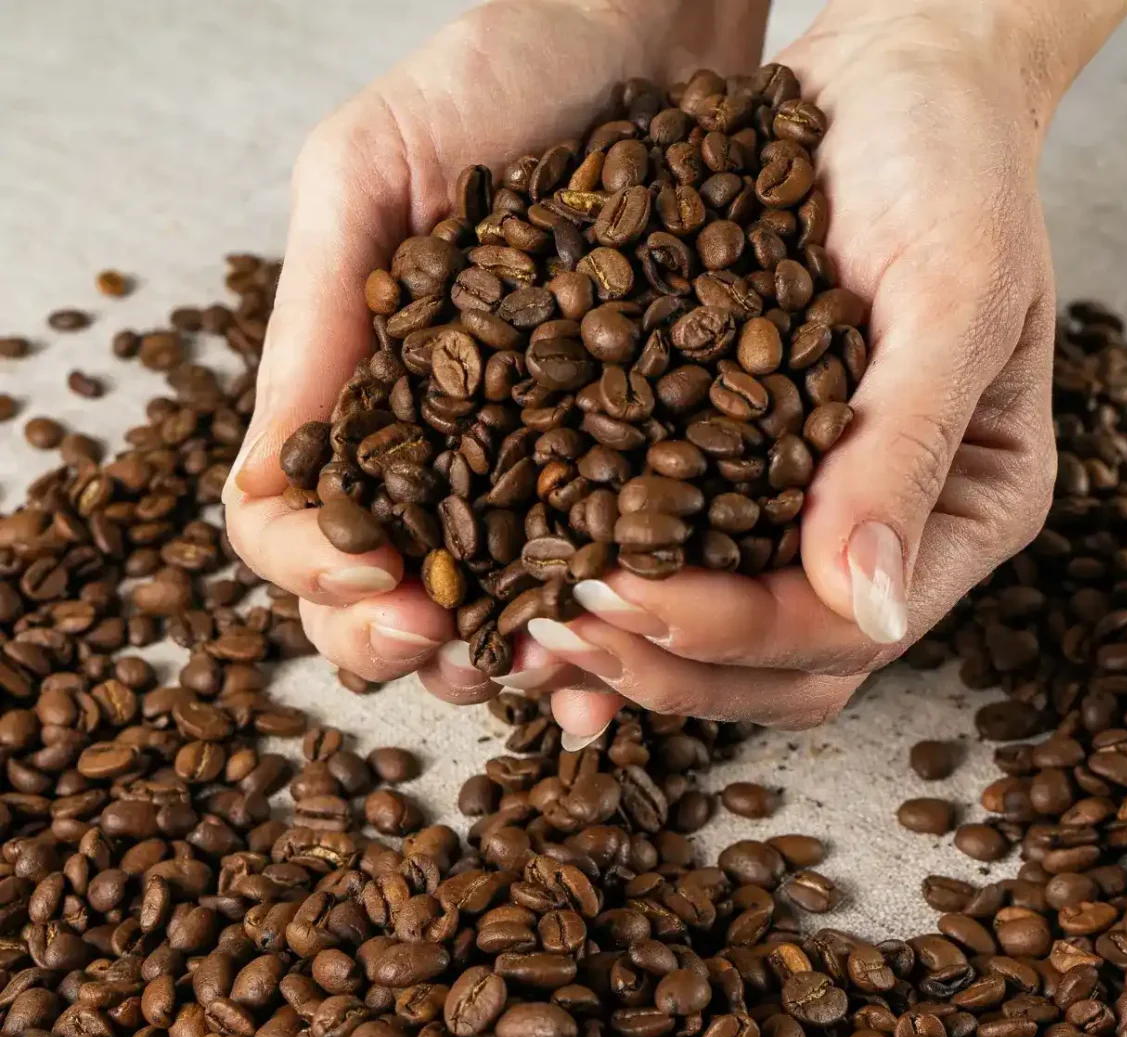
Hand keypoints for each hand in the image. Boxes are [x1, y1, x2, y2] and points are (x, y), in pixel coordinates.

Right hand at [222, 0, 770, 705]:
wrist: (645, 26)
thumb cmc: (502, 73)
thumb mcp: (371, 173)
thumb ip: (316, 320)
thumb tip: (271, 483)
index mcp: (355, 397)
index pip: (285, 527)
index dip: (316, 579)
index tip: (389, 586)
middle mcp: (433, 451)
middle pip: (375, 596)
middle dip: (399, 644)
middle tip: (458, 644)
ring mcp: (525, 467)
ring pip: (480, 613)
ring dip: (493, 664)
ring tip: (545, 673)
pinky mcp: (622, 462)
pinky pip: (595, 578)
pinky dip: (595, 639)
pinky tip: (616, 670)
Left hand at [528, 0, 1126, 744]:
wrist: (895, 84)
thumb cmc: (950, 164)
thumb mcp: (950, 291)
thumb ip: (909, 447)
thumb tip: (864, 604)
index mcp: (962, 512)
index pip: (843, 629)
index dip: (736, 631)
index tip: (630, 599)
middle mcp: (885, 534)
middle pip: (780, 666)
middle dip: (666, 660)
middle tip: (559, 627)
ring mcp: (812, 514)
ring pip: (723, 638)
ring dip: (629, 645)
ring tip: (531, 619)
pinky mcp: (745, 476)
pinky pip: (681, 557)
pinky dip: (613, 579)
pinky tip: (535, 575)